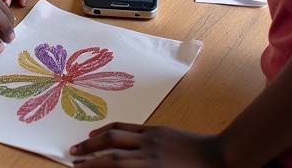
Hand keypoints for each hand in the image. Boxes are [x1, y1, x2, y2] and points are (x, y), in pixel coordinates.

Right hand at [71, 124, 224, 166]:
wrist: (220, 159)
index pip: (112, 166)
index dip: (92, 167)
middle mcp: (147, 151)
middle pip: (110, 151)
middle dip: (89, 155)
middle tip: (72, 159)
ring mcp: (151, 138)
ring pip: (117, 135)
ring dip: (96, 139)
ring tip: (81, 144)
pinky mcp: (158, 130)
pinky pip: (130, 128)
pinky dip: (113, 130)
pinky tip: (105, 133)